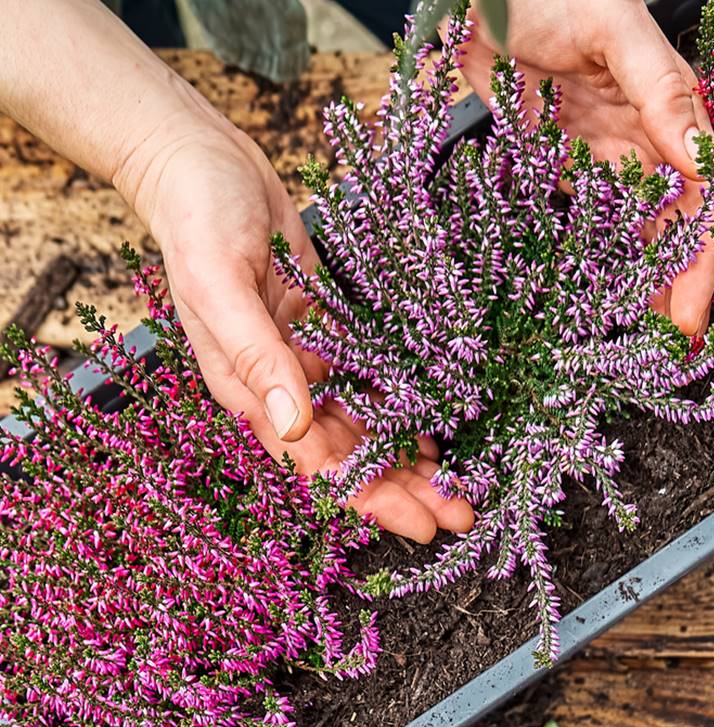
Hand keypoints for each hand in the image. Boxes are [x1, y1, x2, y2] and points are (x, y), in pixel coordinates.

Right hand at [115, 109, 471, 541]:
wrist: (204, 163)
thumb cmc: (199, 220)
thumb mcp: (219, 285)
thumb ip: (257, 358)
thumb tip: (292, 427)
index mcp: (253, 390)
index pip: (318, 462)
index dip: (371, 497)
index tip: (421, 524)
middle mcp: (286, 386)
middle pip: (353, 455)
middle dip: (405, 489)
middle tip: (462, 514)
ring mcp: (311, 359)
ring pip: (369, 425)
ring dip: (412, 458)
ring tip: (460, 485)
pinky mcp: (332, 329)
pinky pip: (373, 379)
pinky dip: (404, 407)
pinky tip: (436, 430)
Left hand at [460, 0, 713, 334]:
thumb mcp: (616, 31)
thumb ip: (659, 91)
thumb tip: (697, 157)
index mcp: (675, 114)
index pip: (706, 198)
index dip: (704, 260)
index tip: (690, 315)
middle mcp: (649, 143)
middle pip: (676, 227)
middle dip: (678, 286)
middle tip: (667, 345)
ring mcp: (607, 158)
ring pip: (638, 234)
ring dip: (644, 283)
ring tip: (641, 337)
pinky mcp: (567, 167)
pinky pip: (593, 223)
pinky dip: (601, 260)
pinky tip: (600, 294)